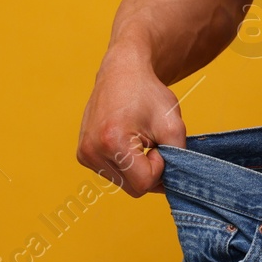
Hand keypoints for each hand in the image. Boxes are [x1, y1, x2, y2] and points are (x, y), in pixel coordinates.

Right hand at [76, 54, 188, 196]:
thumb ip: (179, 157)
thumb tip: (174, 183)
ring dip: (137, 168)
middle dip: (149, 170)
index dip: (160, 166)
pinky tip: (127, 141)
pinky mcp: (82, 154)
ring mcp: (84, 154)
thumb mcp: (173, 123)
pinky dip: (125, 164)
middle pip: (134, 188)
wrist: (122, 72)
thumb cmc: (148, 94)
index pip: (145, 183)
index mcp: (112, 141)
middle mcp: (92, 151)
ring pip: (123, 184)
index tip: (159, 142)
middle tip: (153, 143)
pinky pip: (112, 174)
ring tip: (139, 140)